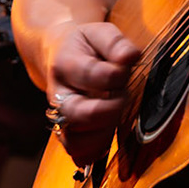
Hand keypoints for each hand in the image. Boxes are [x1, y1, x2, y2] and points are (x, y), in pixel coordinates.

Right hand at [38, 21, 138, 164]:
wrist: (62, 55)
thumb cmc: (87, 47)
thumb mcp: (100, 33)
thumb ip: (116, 44)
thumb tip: (131, 56)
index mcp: (65, 64)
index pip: (91, 75)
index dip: (116, 76)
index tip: (125, 71)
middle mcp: (58, 95)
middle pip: (76, 114)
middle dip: (108, 111)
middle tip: (122, 99)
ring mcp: (60, 117)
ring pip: (74, 140)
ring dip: (102, 136)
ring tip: (115, 120)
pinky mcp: (68, 134)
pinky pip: (77, 154)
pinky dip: (94, 152)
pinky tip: (108, 139)